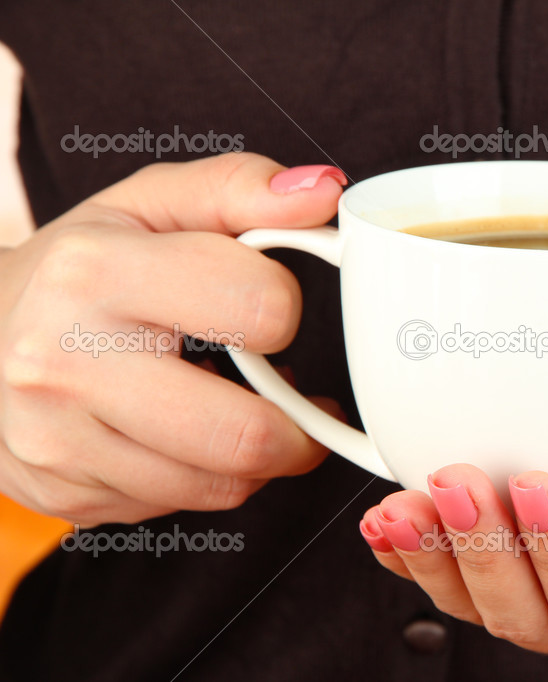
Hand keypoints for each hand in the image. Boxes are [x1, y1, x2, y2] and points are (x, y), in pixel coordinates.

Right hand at [0, 153, 345, 524]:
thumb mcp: (150, 203)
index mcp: (95, 272)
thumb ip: (240, 188)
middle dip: (300, 426)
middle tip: (300, 401)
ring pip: (222, 485)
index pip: (260, 308)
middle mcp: (63, 361)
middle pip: (245, 434)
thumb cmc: (80, 266)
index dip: (286, 308)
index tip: (272, 308)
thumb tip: (323, 192)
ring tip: (246, 412)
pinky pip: (182, 504)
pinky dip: (209, 476)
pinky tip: (192, 436)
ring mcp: (57, 441)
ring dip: (261, 456)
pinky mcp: (65, 494)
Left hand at [360, 309, 547, 656]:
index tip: (536, 482)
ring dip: (437, 558)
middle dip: (488, 555)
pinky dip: (412, 554)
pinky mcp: (508, 536)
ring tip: (404, 507)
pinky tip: (390, 522)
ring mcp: (547, 568)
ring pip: (481, 601)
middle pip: (531, 614)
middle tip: (460, 481)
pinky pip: (450, 570)